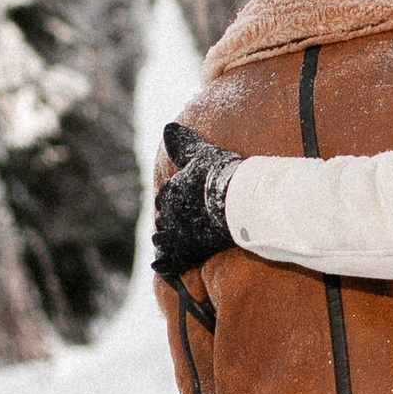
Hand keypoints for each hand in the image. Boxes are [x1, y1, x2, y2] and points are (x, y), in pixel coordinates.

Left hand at [152, 118, 237, 278]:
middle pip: (165, 219)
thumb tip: (168, 127)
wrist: (234, 201)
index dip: (170, 202)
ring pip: (164, 239)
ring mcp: (177, 233)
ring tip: (163, 245)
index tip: (173, 205)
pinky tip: (157, 267)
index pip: (166, 196)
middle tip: (170, 227)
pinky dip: (163, 264)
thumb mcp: (200, 153)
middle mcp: (170, 212)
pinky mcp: (187, 251)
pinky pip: (170, 260)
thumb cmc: (220, 174)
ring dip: (163, 242)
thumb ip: (184, 143)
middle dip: (167, 222)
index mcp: (172, 189)